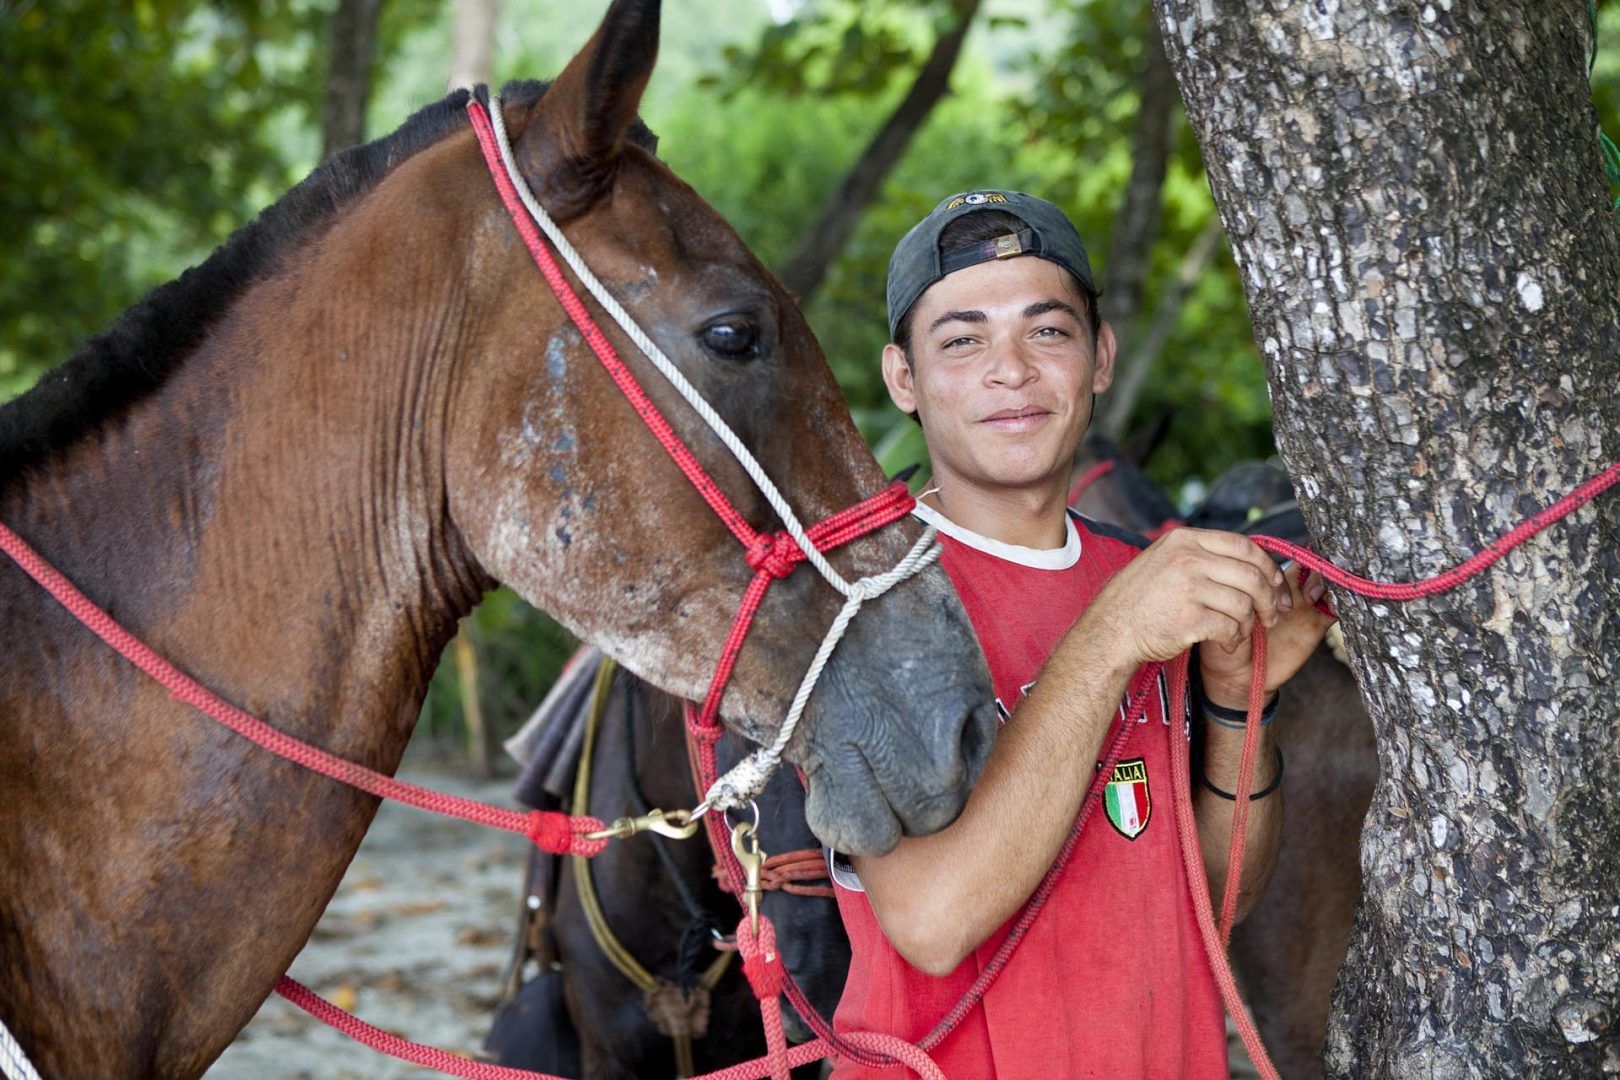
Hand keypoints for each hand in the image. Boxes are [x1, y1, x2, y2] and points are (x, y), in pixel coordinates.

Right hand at [1088, 528, 1292, 668]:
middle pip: (1251, 575)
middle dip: (1270, 598)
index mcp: (1185, 540)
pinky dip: (1235, 639)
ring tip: (1243, 631)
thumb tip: (1248, 562)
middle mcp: (1187, 559)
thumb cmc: (1140, 598)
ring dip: (1250, 622)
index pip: (1244, 546)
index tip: (1276, 583)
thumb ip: (1200, 554)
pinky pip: (1230, 628)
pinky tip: (1227, 642)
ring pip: (1244, 604)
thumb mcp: (1164, 559)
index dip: (1268, 566)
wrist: (1111, 629)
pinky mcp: (1189, 619)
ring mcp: (1188, 588)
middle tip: (1273, 614)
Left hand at [1199, 562, 1335, 704]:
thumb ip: (1233, 592)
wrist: (1235, 673)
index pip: (1282, 554)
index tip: (1274, 573)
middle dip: (1311, 567)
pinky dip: (1338, 602)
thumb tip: (1236, 570)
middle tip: (1300, 586)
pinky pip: (1335, 607)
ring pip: (1327, 580)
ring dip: (1324, 581)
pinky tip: (1328, 605)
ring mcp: (1304, 605)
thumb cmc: (1220, 638)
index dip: (1284, 556)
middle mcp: (1287, 589)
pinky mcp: (1317, 624)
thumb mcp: (1221, 611)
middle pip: (1311, 561)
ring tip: (1310, 597)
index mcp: (1263, 580)